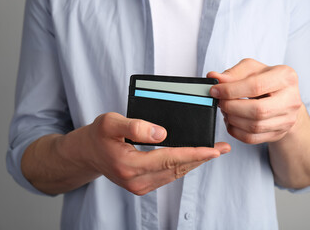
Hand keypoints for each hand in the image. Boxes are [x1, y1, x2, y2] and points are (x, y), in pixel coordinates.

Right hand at [83, 112, 229, 194]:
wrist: (87, 153)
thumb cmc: (98, 136)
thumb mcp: (110, 123)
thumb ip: (135, 126)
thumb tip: (161, 133)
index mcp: (129, 165)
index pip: (169, 159)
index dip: (193, 153)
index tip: (214, 149)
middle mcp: (136, 180)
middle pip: (177, 168)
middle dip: (201, 158)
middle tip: (222, 148)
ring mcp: (139, 186)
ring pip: (175, 174)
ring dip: (195, 162)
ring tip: (213, 152)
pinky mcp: (142, 186)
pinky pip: (169, 176)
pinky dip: (183, 166)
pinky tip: (193, 158)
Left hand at [207, 58, 301, 144]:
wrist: (283, 98)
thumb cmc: (266, 81)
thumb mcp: (251, 69)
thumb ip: (232, 73)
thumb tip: (214, 78)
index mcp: (285, 77)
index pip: (256, 86)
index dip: (231, 90)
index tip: (215, 91)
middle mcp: (291, 99)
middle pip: (257, 110)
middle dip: (232, 107)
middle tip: (220, 102)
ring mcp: (287, 120)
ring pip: (254, 126)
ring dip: (232, 119)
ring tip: (225, 110)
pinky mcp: (278, 134)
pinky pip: (252, 138)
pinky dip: (235, 131)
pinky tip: (231, 121)